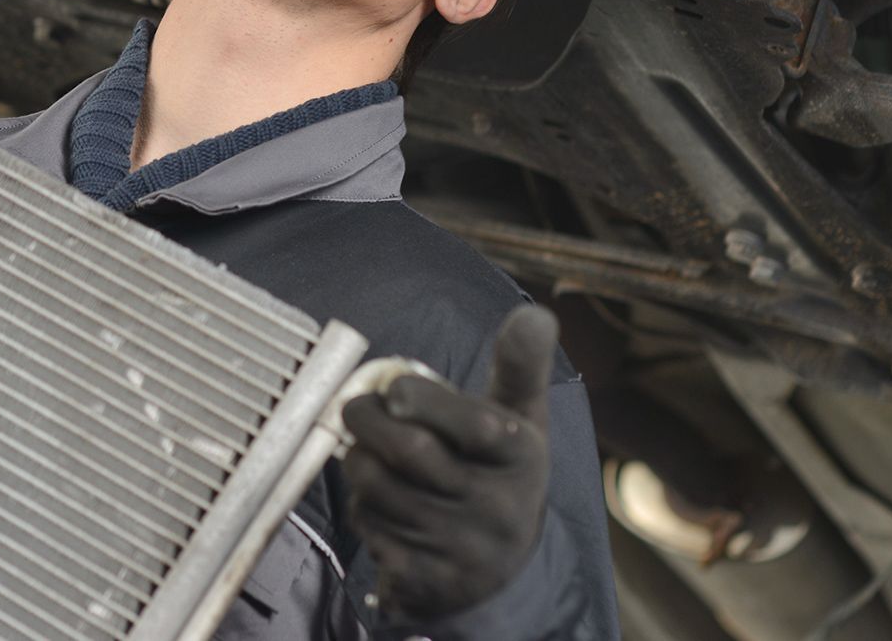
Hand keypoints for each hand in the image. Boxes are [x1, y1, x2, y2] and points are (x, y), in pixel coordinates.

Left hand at [341, 305, 557, 620]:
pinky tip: (381, 504)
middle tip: (355, 408)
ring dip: (358, 463)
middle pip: (409, 451)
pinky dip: (362, 509)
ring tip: (369, 453)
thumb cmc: (499, 473)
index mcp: (523, 458)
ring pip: (377, 489)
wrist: (503, 573)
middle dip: (365, 419)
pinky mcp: (426, 580)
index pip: (475, 423)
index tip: (397, 389)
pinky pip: (369, 530)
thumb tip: (535, 312)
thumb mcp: (521, 423)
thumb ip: (520, 367)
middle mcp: (497, 507)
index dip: (422, 397)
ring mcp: (461, 547)